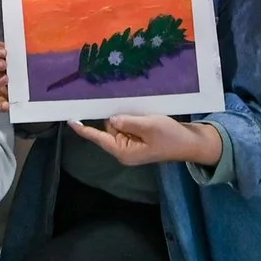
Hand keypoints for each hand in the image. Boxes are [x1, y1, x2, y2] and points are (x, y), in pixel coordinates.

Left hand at [67, 113, 222, 169]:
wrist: (190, 143)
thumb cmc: (171, 137)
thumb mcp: (149, 126)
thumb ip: (128, 122)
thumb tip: (110, 119)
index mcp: (123, 151)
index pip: (99, 138)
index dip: (84, 129)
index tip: (70, 120)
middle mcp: (123, 149)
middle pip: (108, 128)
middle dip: (115, 117)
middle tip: (130, 109)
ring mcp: (131, 144)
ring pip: (118, 125)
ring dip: (126, 116)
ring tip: (143, 114)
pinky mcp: (138, 138)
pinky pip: (127, 125)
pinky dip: (132, 118)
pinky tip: (144, 115)